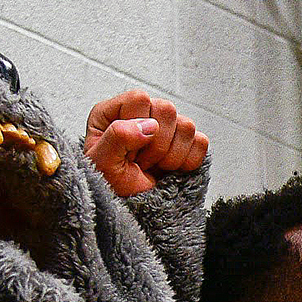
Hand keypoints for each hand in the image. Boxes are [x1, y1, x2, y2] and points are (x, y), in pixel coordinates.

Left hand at [85, 91, 208, 200]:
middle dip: (156, 145)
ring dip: (170, 156)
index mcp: (115, 111)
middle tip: (140, 163)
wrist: (124, 203)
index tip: (128, 152)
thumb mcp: (101, 162)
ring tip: (152, 167)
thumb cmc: (106, 181)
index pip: (139, 99)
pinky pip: (201, 142)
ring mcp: (166, 126)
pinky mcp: (185, 143)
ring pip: (186, 126)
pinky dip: (187, 162)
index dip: (138, 126)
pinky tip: (169, 169)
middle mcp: (143, 113)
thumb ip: (117, 136)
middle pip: (167, 109)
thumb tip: (149, 125)